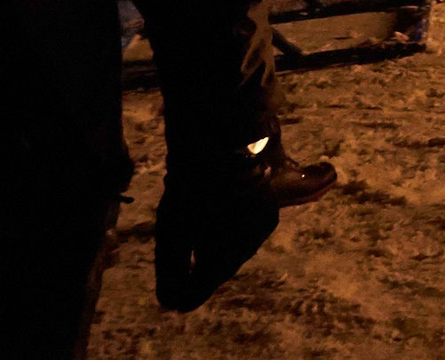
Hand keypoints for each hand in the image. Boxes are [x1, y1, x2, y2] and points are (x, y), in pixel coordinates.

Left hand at [155, 147, 280, 310]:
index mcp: (225, 257)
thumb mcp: (174, 235)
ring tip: (202, 242)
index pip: (204, 287)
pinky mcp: (271, 202)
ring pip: (238, 245)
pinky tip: (221, 217)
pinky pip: (248, 226)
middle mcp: (250, 244)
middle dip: (205, 271)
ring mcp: (264, 222)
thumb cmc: (196, 192)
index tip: (176, 303)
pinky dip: (233, 229)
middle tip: (188, 274)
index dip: (188, 295)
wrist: (231, 143)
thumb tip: (171, 301)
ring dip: (220, 248)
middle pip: (222, 266)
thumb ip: (173, 272)